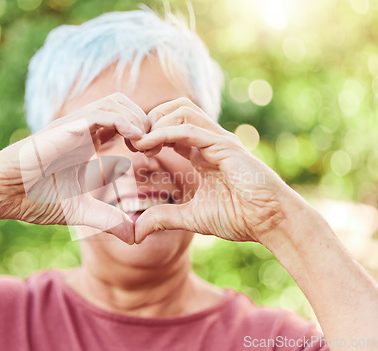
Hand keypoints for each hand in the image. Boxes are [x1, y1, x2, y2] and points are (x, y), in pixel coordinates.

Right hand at [0, 93, 149, 243]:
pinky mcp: (64, 128)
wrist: (0, 194)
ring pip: (115, 103)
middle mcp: (83, 130)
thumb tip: (134, 238)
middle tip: (157, 147)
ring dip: (137, 118)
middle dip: (146, 122)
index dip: (145, 135)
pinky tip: (136, 139)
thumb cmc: (33, 199)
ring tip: (148, 144)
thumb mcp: (81, 211)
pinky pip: (99, 114)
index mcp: (88, 143)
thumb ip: (108, 220)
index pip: (124, 125)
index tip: (157, 155)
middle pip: (125, 106)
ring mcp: (73, 126)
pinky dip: (122, 121)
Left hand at [132, 98, 292, 243]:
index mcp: (202, 152)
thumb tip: (136, 233)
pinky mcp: (225, 146)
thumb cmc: (239, 217)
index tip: (133, 149)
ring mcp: (218, 140)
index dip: (149, 132)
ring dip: (155, 122)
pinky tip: (148, 145)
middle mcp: (210, 140)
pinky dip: (164, 133)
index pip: (172, 126)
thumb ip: (163, 218)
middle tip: (133, 142)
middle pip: (175, 108)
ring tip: (139, 143)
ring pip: (181, 110)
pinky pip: (189, 129)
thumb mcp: (190, 217)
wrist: (271, 222)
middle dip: (149, 119)